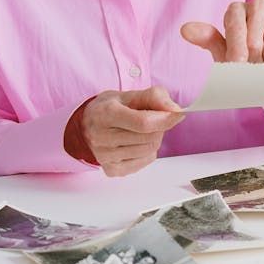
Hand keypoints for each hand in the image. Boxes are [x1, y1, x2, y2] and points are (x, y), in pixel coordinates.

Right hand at [69, 86, 183, 177]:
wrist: (87, 124)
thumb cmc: (110, 107)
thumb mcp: (129, 94)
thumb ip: (155, 97)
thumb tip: (176, 110)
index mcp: (105, 114)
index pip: (143, 123)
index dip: (164, 119)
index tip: (176, 114)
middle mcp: (101, 137)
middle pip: (148, 137)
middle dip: (159, 127)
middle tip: (152, 119)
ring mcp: (105, 156)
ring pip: (149, 150)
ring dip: (154, 139)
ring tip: (142, 131)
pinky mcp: (111, 169)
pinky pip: (144, 161)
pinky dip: (147, 151)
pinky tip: (136, 143)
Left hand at [180, 0, 263, 85]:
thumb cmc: (247, 60)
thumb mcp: (225, 54)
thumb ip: (208, 39)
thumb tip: (185, 29)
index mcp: (237, 10)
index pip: (235, 21)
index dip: (236, 45)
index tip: (237, 64)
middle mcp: (259, 4)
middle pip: (255, 34)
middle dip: (254, 58)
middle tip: (256, 67)